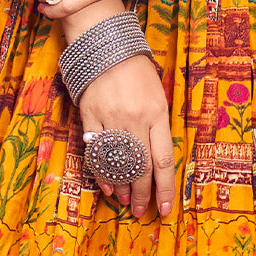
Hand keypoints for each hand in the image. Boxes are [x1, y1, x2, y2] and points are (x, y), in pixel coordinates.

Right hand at [78, 53, 175, 219]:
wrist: (106, 44)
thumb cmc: (137, 72)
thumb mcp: (158, 96)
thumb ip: (159, 127)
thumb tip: (156, 164)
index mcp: (157, 114)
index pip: (164, 161)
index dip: (165, 189)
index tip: (164, 209)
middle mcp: (135, 119)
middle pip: (141, 167)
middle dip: (142, 194)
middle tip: (140, 211)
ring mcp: (111, 117)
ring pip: (118, 163)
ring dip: (122, 188)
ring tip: (125, 202)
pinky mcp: (90, 115)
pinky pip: (96, 151)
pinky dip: (102, 172)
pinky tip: (107, 185)